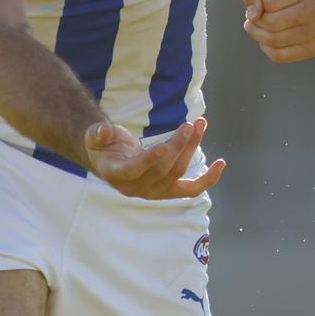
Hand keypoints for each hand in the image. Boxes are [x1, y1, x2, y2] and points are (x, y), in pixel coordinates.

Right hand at [84, 117, 225, 199]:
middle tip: (190, 124)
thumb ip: (97, 133)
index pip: (134, 170)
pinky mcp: (168, 190)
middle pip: (162, 169)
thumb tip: (103, 130)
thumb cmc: (102, 145)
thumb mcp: (94, 136)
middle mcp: (137, 187)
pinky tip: (221, 164)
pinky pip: (190, 189)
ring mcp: (154, 191)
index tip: (164, 146)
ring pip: (177, 171)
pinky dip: (207, 179)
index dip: (149, 159)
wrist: (110, 160)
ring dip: (191, 148)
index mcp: (117, 174)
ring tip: (200, 124)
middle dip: (178, 145)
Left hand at [241, 0, 314, 61]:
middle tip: (256, 17)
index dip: (259, 3)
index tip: (263, 0)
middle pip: (272, 23)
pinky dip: (266, 48)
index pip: (268, 2)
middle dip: (257, 21)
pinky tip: (266, 38)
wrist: (304, 2)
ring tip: (256, 26)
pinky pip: (279, 56)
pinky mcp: (314, 48)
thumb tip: (253, 16)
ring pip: (275, 41)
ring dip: (258, 35)